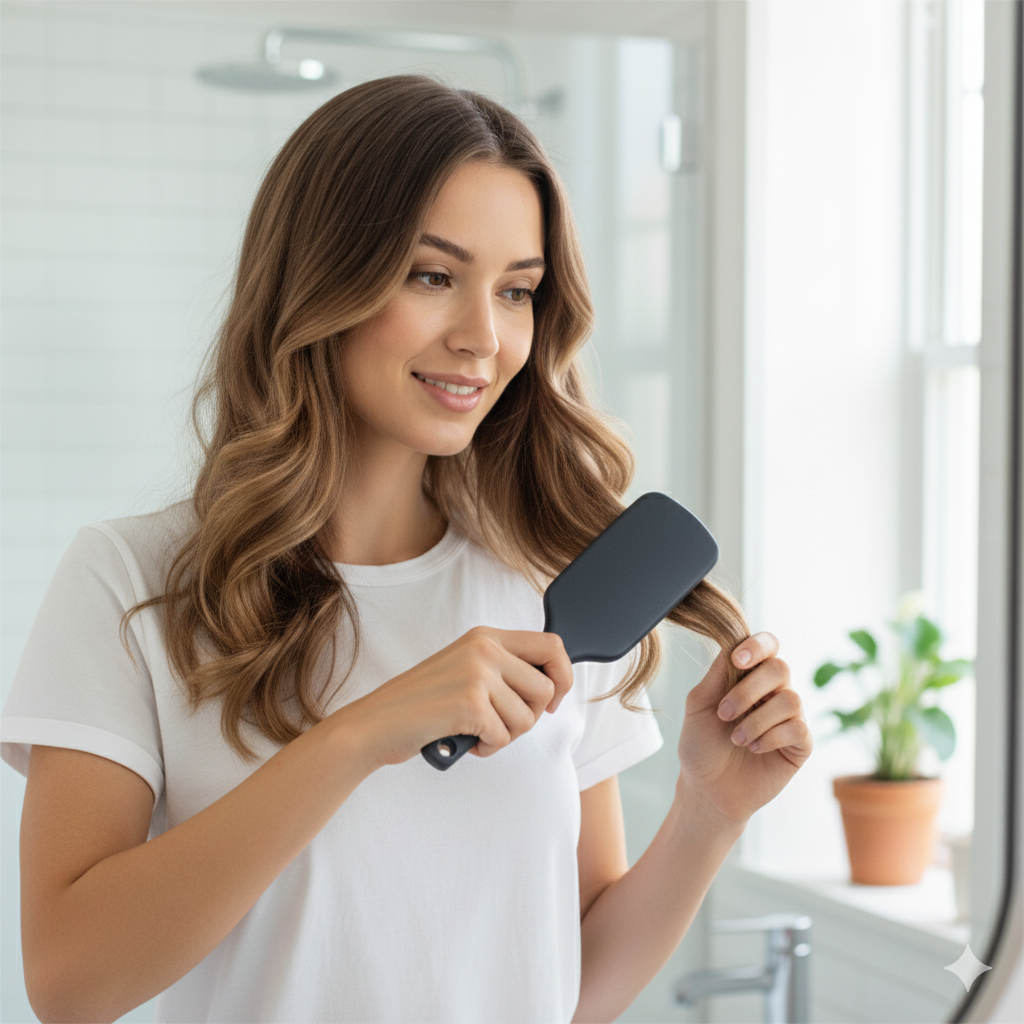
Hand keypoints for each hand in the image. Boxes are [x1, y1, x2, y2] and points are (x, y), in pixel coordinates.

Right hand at [337, 626, 573, 768]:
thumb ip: (503, 669)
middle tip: (498, 723)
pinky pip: (503, 737)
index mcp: (486, 637)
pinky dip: (485, 747)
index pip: (552, 645)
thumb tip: (552, 683)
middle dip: (529, 717)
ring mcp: (477, 673)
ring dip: (504, 736)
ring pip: (527, 718)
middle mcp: (485, 648)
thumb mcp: (465, 669)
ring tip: (474, 730)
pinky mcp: (470, 703)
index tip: (549, 701)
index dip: (562, 676)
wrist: (375, 724)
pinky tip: (462, 739)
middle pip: (546, 688)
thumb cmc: (421, 705)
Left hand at [676, 632, 812, 824]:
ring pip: (790, 699)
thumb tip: (732, 645)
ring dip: (757, 720)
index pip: (768, 645)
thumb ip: (716, 675)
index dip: (757, 645)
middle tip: (724, 713)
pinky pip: (798, 728)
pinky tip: (754, 748)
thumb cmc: (701, 745)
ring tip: (736, 739)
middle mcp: (774, 692)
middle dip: (749, 690)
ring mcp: (790, 717)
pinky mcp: (801, 744)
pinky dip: (771, 737)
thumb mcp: (699, 705)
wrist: (708, 789)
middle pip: (781, 668)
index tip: (737, 660)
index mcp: (749, 676)